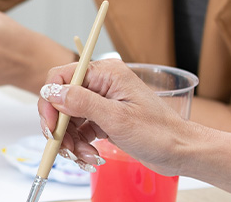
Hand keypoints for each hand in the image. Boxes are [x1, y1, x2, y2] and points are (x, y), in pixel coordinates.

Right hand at [36, 59, 196, 176]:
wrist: (179, 151)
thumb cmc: (159, 132)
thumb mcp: (117, 118)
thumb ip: (82, 102)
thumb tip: (52, 92)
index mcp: (107, 74)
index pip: (63, 76)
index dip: (51, 101)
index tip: (51, 125)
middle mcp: (102, 84)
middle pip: (62, 101)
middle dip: (61, 128)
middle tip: (66, 148)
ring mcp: (103, 102)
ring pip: (69, 118)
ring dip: (71, 141)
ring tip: (85, 156)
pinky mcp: (104, 118)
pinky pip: (80, 130)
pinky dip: (80, 145)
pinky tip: (91, 156)